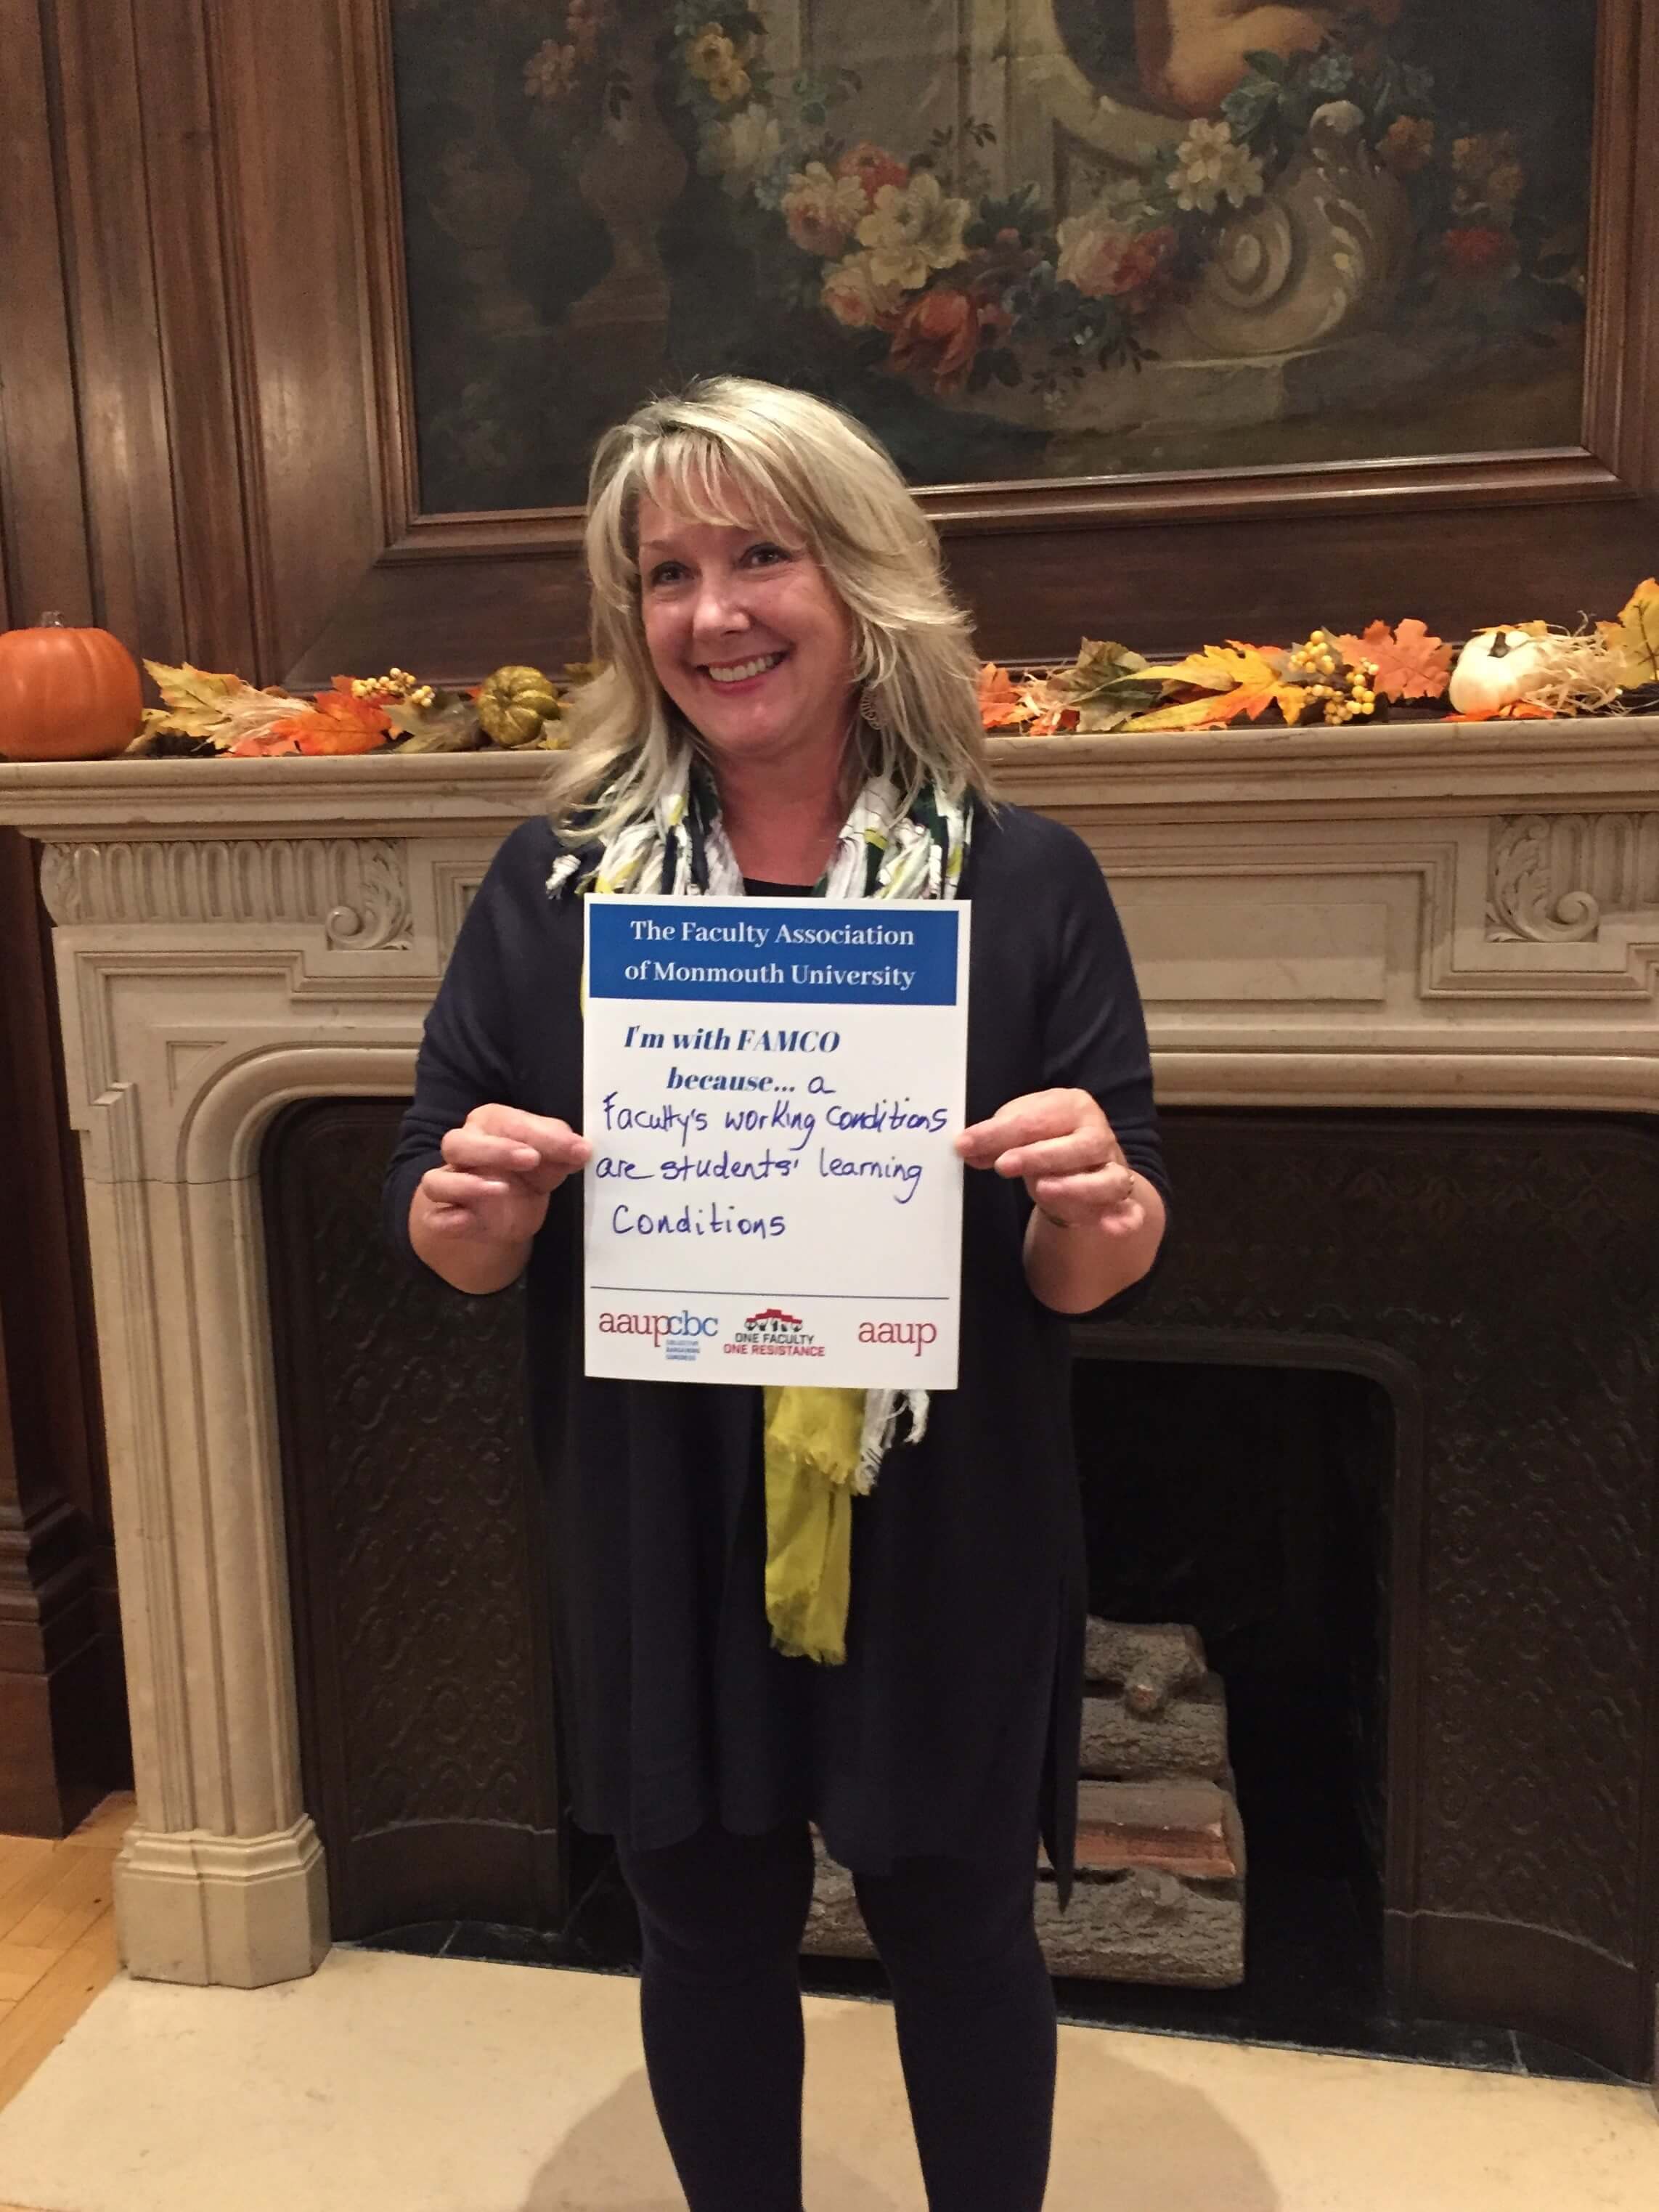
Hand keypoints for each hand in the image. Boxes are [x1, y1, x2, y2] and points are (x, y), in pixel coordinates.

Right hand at [417, 1104, 591, 1249]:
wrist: (511, 1210)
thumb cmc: (530, 1172)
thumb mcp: (552, 1158)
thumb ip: (564, 1149)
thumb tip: (582, 1149)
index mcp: (490, 1126)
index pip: (505, 1122)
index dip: (537, 1133)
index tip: (571, 1148)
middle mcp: (464, 1151)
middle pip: (457, 1143)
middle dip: (493, 1149)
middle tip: (531, 1159)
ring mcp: (452, 1184)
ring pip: (435, 1180)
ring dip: (465, 1184)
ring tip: (501, 1189)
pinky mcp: (447, 1217)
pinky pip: (434, 1218)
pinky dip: (447, 1220)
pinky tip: (467, 1221)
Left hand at [956, 1088, 1143, 1237]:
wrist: (1082, 1158)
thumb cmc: (1045, 1138)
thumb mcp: (1019, 1130)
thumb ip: (994, 1139)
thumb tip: (966, 1147)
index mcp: (1073, 1106)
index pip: (1037, 1118)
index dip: (999, 1132)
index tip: (965, 1144)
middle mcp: (1098, 1135)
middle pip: (1080, 1146)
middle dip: (1040, 1156)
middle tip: (1003, 1164)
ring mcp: (1113, 1168)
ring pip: (1108, 1179)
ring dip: (1078, 1186)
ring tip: (1044, 1189)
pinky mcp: (1119, 1201)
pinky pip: (1130, 1211)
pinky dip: (1124, 1219)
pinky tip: (1112, 1227)